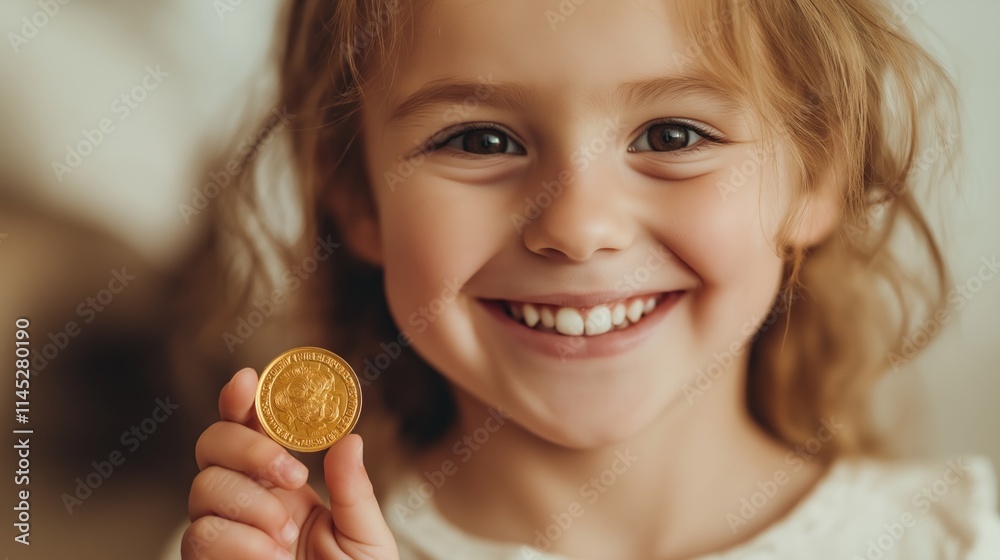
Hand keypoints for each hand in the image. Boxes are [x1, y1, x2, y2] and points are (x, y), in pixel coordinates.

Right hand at [182, 368, 398, 558]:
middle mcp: (248, 501)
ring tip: (287, 536)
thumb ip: (355, 490)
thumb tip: (350, 437)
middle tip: (292, 474)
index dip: (241, 400)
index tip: (247, 380)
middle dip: (249, 447)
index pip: (250, 429)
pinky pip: (200, 534)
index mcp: (285, 485)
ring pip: (203, 489)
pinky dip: (238, 540)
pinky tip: (270, 557)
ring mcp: (224, 533)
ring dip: (250, 504)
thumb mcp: (367, 539)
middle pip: (213, 446)